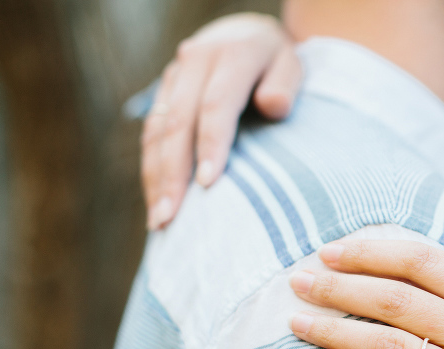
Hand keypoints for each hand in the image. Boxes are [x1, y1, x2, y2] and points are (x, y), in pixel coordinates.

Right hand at [142, 13, 302, 229]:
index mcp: (231, 55)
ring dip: (155, 177)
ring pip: (157, 130)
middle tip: (170, 217)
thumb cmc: (276, 62)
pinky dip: (151, 168)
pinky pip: (151, 132)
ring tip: (159, 221)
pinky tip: (156, 201)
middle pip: (178, 122)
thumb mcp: (291, 64)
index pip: (216, 105)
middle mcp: (195, 61)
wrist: (245, 33)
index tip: (208, 185)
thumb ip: (285, 84)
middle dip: (172, 174)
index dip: (210, 145)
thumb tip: (272, 105)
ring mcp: (174, 76)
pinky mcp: (163, 92)